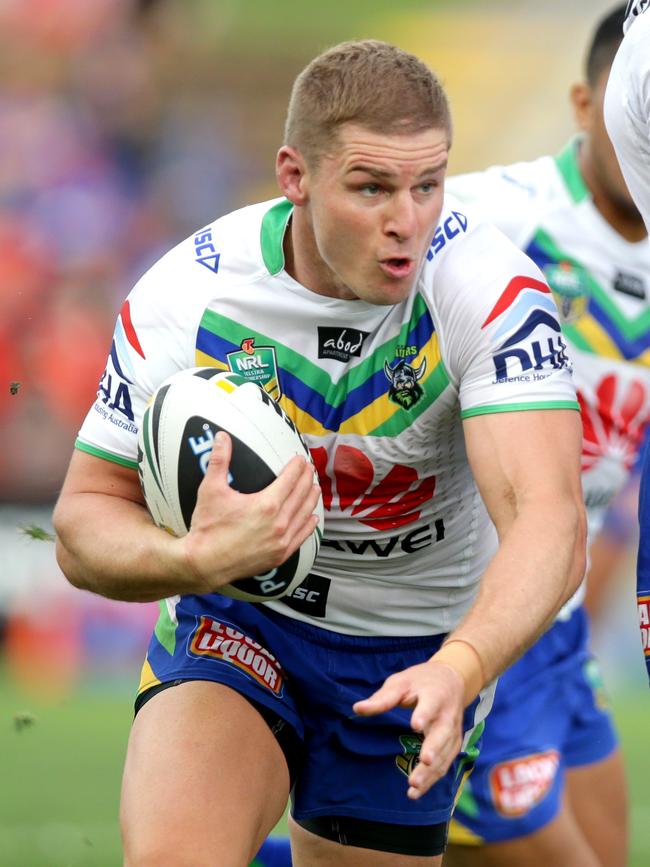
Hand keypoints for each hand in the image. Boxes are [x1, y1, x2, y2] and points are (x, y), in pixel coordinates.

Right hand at [180, 431, 320, 591]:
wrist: (205, 563)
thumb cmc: (208, 527)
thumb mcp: (210, 490)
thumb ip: (219, 460)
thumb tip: (221, 437)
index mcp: (267, 504)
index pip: (290, 479)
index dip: (297, 467)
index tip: (300, 459)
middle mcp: (280, 522)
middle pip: (301, 494)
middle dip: (307, 479)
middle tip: (309, 469)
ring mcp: (282, 541)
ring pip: (305, 514)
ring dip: (311, 499)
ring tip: (314, 488)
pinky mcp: (280, 555)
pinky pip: (302, 537)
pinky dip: (309, 525)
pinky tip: (312, 518)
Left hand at [353, 658, 464, 799]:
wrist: (451, 680)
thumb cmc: (420, 681)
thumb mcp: (400, 682)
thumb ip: (382, 698)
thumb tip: (357, 709)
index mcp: (434, 695)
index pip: (430, 705)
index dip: (424, 715)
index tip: (415, 725)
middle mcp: (447, 715)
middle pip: (442, 734)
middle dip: (433, 750)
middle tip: (422, 764)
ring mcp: (453, 731)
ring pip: (445, 754)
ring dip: (431, 772)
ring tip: (414, 786)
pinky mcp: (454, 743)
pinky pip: (446, 763)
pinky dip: (433, 779)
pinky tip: (417, 791)